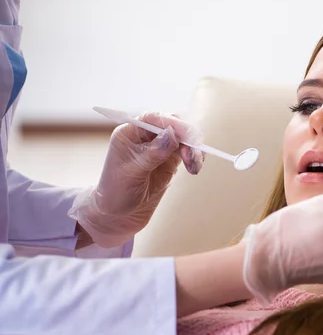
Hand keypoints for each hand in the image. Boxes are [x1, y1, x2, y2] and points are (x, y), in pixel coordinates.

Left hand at [69, 112, 204, 247]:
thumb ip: (153, 153)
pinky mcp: (170, 159)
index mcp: (130, 133)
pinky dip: (195, 157)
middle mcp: (145, 136)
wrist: (118, 215)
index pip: (154, 119)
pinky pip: (187, 151)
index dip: (174, 124)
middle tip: (192, 157)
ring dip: (194, 150)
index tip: (189, 137)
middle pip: (173, 125)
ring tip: (194, 168)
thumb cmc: (116, 193)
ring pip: (184, 138)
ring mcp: (159, 147)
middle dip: (187, 138)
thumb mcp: (132, 174)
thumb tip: (172, 134)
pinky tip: (195, 168)